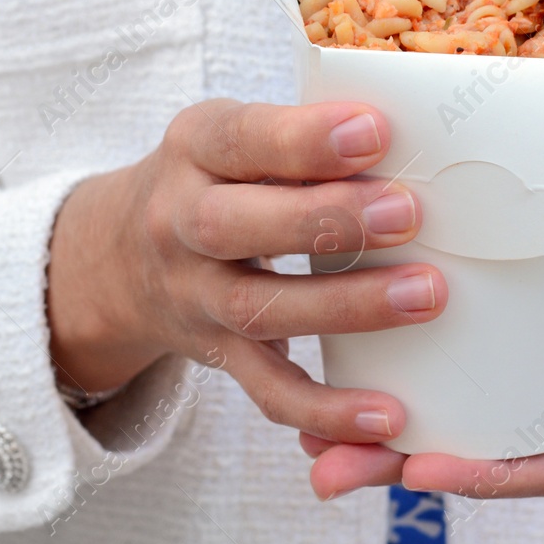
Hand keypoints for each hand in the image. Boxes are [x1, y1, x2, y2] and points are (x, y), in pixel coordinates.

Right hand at [48, 99, 447, 444]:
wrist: (119, 256)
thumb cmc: (212, 178)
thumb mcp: (231, 135)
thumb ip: (296, 134)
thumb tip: (403, 137)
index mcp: (192, 149)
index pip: (239, 138)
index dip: (303, 138)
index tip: (374, 130)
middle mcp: (179, 222)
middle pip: (235, 225)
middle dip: (324, 220)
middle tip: (406, 213)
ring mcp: (195, 296)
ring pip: (259, 309)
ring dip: (346, 305)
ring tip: (425, 293)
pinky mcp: (217, 354)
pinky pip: (267, 390)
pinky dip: (325, 409)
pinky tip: (386, 413)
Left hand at [301, 62, 543, 499]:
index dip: (497, 470)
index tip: (423, 468)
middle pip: (504, 461)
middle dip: (415, 467)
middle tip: (324, 464)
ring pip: (491, 440)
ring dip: (407, 448)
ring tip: (317, 445)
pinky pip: (503, 404)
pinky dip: (444, 407)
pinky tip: (377, 380)